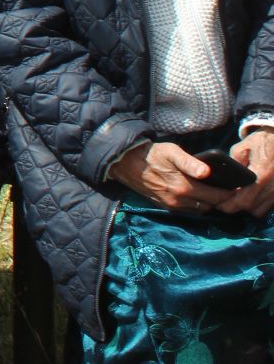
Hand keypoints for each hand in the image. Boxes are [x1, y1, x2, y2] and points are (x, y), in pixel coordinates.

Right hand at [109, 141, 237, 213]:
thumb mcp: (172, 152)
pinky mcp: (165, 207)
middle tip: (227, 191)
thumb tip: (207, 172)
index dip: (229, 194)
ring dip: (207, 204)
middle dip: (220, 200)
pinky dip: (195, 205)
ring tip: (213, 193)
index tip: (236, 189)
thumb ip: (191, 162)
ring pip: (199, 210)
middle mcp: (179, 201)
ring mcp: (172, 206)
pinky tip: (196, 195)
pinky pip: (187, 211)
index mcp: (184, 188)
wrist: (127, 163)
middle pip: (210, 206)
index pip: (216, 197)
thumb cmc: (153, 154)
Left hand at [216, 131, 273, 218]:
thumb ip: (232, 164)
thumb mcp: (241, 149)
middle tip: (222, 200)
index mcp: (262, 174)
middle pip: (250, 208)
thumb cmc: (261, 142)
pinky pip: (268, 207)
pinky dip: (258, 204)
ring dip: (247, 207)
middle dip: (235, 206)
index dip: (228, 204)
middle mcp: (273, 187)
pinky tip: (249, 195)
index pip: (243, 200)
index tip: (217, 202)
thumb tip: (222, 178)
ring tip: (236, 197)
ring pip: (259, 211)